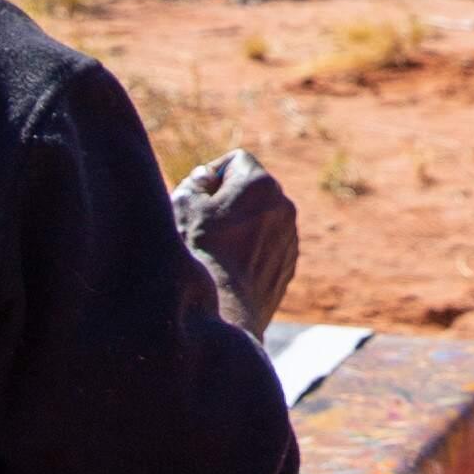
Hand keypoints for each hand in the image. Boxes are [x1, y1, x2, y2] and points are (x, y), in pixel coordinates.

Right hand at [172, 147, 300, 335]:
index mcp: (260, 183)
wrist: (224, 312)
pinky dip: (251, 249)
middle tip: (203, 224)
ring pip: (261, 218)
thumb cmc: (199, 253)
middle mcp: (284, 205)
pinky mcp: (288, 263)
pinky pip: (268, 244)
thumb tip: (207, 178)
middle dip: (229, 200)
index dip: (212, 175)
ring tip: (216, 250)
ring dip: (242, 225)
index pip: (235, 161)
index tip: (198, 199)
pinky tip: (229, 269)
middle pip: (251, 189)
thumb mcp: (183, 203)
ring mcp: (290, 236)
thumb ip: (196, 180)